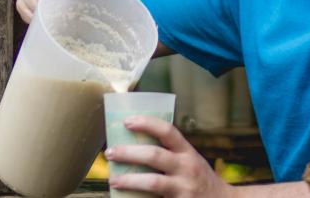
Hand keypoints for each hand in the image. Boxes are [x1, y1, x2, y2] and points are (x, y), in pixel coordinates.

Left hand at [105, 116, 233, 197]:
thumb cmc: (198, 180)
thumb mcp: (190, 161)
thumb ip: (170, 154)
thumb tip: (132, 146)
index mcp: (188, 153)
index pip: (168, 131)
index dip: (147, 123)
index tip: (127, 121)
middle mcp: (187, 168)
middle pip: (154, 156)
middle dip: (129, 153)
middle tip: (110, 152)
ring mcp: (184, 188)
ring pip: (152, 182)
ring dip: (129, 180)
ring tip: (113, 180)